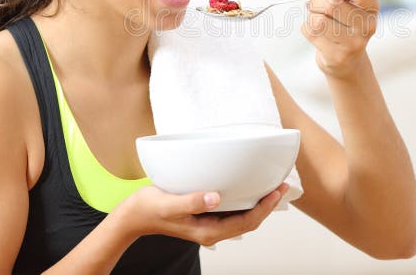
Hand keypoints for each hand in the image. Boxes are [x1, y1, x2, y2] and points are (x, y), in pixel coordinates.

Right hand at [118, 183, 289, 246]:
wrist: (134, 216)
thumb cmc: (149, 208)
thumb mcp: (169, 203)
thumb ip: (192, 201)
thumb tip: (216, 197)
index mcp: (207, 231)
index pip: (246, 222)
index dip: (264, 208)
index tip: (276, 191)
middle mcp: (212, 230)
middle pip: (249, 221)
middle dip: (268, 205)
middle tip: (282, 185)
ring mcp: (209, 225)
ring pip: (243, 217)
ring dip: (259, 203)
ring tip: (271, 186)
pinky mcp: (205, 216)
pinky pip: (233, 212)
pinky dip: (245, 201)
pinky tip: (248, 188)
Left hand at [302, 0, 378, 78]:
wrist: (348, 64)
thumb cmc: (346, 26)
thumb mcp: (352, 5)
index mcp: (372, 11)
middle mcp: (367, 28)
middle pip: (332, 5)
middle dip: (317, 2)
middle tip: (315, 5)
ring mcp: (353, 44)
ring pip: (318, 20)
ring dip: (311, 17)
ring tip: (317, 20)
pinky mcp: (336, 57)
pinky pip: (311, 33)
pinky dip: (307, 29)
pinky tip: (315, 34)